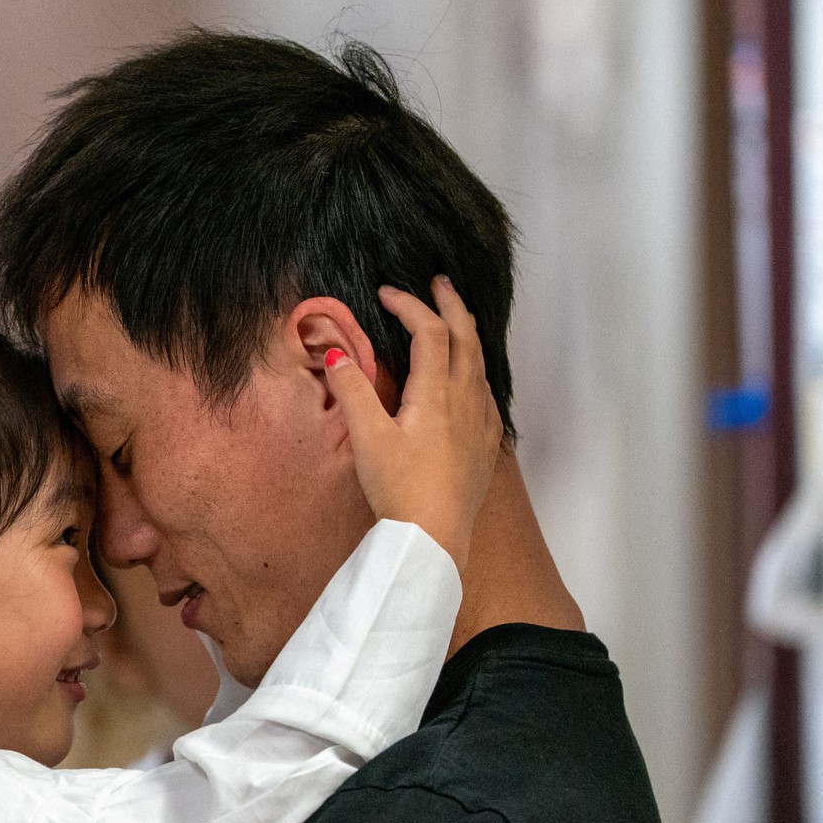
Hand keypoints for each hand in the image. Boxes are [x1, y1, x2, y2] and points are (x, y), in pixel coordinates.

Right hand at [323, 276, 501, 572]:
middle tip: (439, 283)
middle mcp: (465, 401)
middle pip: (465, 337)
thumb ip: (353, 390)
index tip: (387, 293)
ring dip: (466, 334)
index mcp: (436, 394)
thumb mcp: (368, 438)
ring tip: (455, 320)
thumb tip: (336, 352)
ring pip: (480, 363)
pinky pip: (486, 393)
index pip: (430, 331)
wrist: (435, 538)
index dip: (409, 305)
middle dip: (451, 305)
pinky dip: (475, 370)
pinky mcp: (485, 446)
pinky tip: (469, 380)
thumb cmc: (400, 490)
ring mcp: (480, 423)